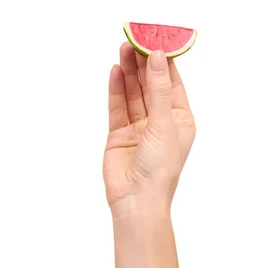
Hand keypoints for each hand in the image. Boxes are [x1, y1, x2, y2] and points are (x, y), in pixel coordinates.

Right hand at [103, 42, 195, 210]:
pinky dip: (115, 90)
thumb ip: (156, 90)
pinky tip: (114, 73)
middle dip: (142, 65)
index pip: (171, 84)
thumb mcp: (164, 123)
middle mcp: (158, 122)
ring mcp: (137, 128)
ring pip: (132, 94)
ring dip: (127, 74)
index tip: (154, 43)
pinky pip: (116, 107)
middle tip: (133, 43)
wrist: (136, 199)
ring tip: (122, 51)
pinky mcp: (118, 134)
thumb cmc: (159, 169)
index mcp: (179, 120)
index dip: (162, 63)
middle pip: (149, 86)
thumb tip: (157, 59)